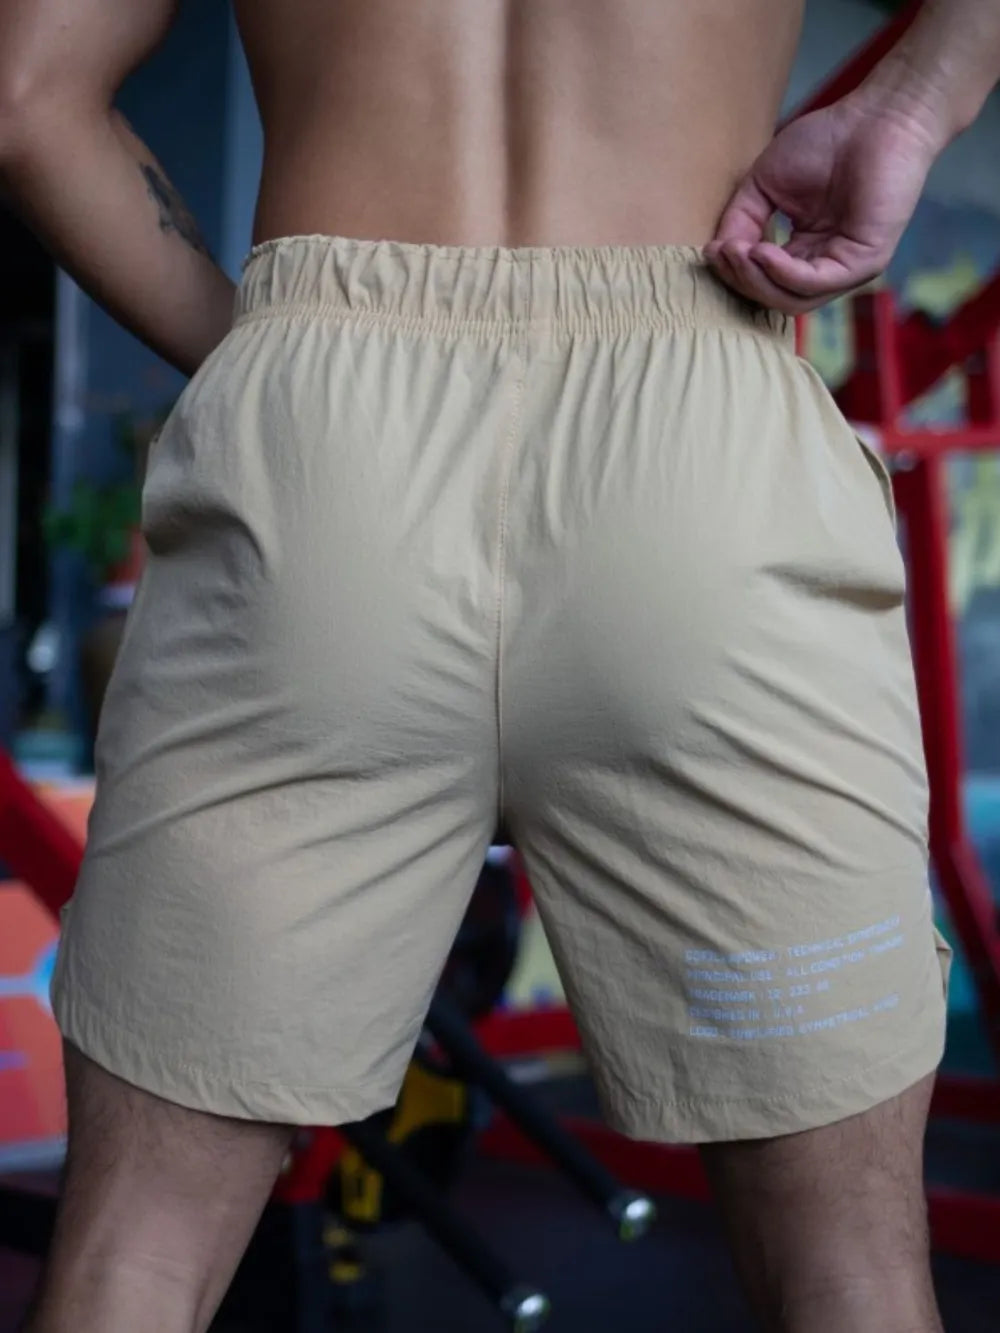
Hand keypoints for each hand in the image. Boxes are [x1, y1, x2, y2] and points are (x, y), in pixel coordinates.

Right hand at [705, 97, 941, 312]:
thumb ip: (740, 220)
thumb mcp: (765, 184)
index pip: (763, 280)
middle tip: (723, 254)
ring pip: (791, 300)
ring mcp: (846, 268)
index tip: (711, 251)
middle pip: (773, 298)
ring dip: (757, 281)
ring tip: (739, 253)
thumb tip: (718, 253)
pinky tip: (762, 251)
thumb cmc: (828, 141)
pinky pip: (815, 283)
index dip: (734, 272)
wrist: (878, 116)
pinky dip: (783, 273)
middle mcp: (825, 265)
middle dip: (742, 279)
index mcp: (804, 251)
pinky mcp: (865, 263)